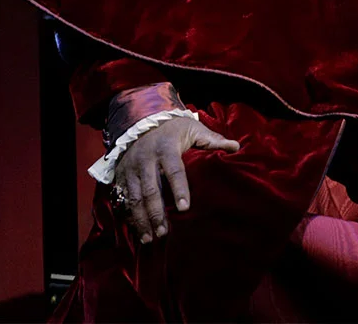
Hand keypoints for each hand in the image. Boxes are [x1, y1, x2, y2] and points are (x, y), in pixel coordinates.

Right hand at [112, 116, 239, 243]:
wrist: (143, 120)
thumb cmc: (174, 128)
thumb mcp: (193, 129)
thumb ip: (212, 140)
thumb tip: (236, 146)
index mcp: (166, 148)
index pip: (174, 171)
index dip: (179, 189)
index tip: (184, 208)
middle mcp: (146, 159)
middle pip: (150, 189)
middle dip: (156, 212)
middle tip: (164, 232)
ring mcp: (131, 168)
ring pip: (134, 197)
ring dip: (141, 219)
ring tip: (150, 237)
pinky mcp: (121, 175)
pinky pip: (123, 198)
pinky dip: (129, 215)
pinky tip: (137, 229)